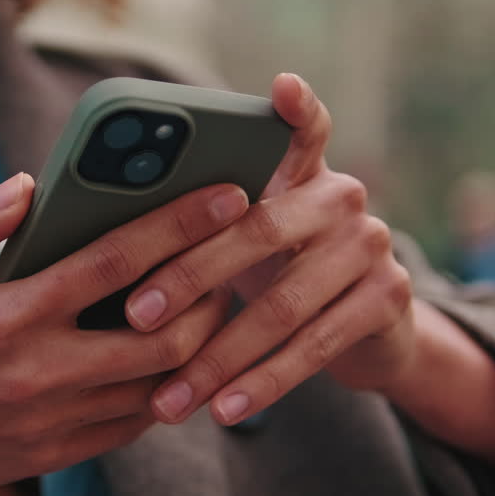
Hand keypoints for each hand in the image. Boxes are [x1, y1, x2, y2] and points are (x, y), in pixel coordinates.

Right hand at [0, 173, 242, 495]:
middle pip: (164, 335)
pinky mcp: (50, 456)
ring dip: (194, 346)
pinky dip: (159, 390)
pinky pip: (130, 425)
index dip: (180, 223)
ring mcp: (49, 423)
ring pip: (159, 388)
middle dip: (211, 294)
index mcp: (6, 316)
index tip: (227, 195)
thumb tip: (26, 186)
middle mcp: (38, 373)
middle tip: (222, 263)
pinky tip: (158, 360)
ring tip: (202, 307)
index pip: (116, 262)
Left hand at [122, 73, 415, 425]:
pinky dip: (263, 383)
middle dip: (190, 276)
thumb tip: (106, 233)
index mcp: (300, 170)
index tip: (282, 86)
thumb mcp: (242, 236)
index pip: (304, 126)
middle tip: (135, 315)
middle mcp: (342, 196)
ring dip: (218, 357)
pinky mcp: (388, 298)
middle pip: (259, 230)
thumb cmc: (272, 269)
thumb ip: (199, 220)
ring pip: (283, 304)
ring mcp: (372, 245)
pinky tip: (223, 409)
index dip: (296, 108)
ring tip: (169, 395)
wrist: (363, 329)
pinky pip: (315, 346)